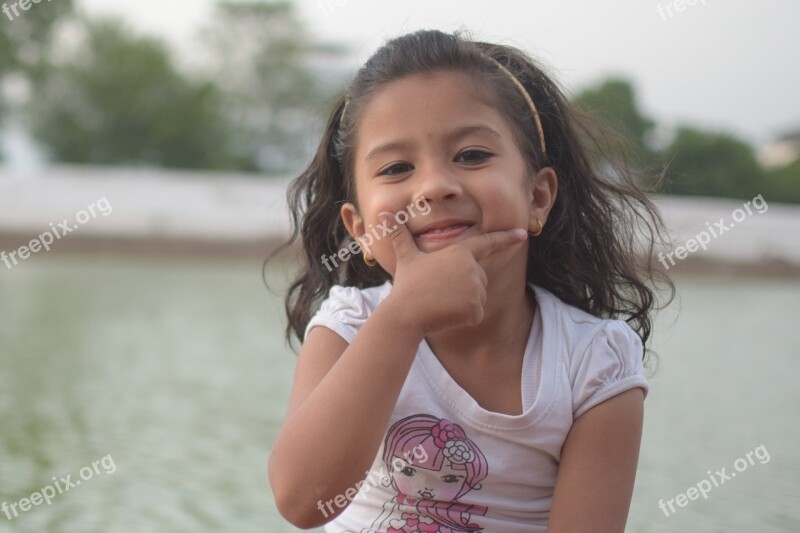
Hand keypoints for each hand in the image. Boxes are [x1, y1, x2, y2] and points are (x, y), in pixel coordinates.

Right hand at [379, 212, 526, 336]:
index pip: (487, 243)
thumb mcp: (406, 258)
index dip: (506, 238)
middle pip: (479, 277)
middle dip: (463, 286)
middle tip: (440, 291)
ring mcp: (476, 289)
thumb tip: (383, 216)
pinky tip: (448, 315)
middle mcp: (472, 268)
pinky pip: (476, 314)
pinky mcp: (476, 309)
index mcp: (460, 252)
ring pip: (478, 296)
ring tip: (442, 302)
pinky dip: (463, 318)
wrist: (405, 315)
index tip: (523, 234)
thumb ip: (400, 237)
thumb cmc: (407, 285)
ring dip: (463, 302)